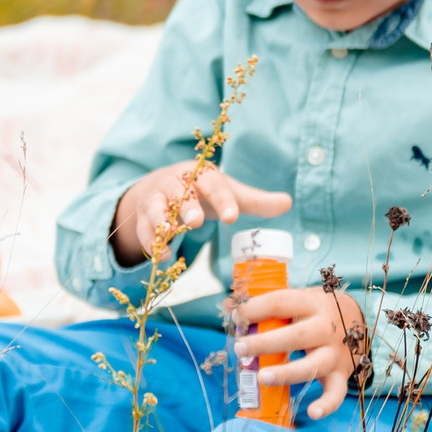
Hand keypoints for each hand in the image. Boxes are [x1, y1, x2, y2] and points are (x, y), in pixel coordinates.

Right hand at [110, 162, 291, 265]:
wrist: (158, 187)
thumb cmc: (201, 192)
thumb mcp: (227, 193)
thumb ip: (255, 201)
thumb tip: (288, 202)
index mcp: (199, 175)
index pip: (212, 184)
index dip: (222, 200)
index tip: (234, 217)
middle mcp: (174, 184)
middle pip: (179, 192)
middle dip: (187, 206)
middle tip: (196, 221)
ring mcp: (156, 200)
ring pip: (155, 210)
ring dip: (161, 224)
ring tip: (171, 237)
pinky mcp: (143, 218)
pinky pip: (144, 231)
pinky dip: (151, 244)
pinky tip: (164, 257)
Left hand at [237, 285, 366, 420]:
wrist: (356, 317)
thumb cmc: (313, 310)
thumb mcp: (295, 299)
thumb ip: (264, 305)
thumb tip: (227, 307)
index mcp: (310, 304)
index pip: (280, 303)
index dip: (255, 309)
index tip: (237, 317)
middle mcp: (325, 328)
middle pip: (296, 336)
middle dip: (265, 343)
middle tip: (240, 348)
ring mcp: (335, 353)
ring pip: (313, 365)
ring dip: (287, 373)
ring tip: (261, 377)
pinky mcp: (341, 374)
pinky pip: (337, 393)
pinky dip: (327, 405)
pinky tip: (312, 413)